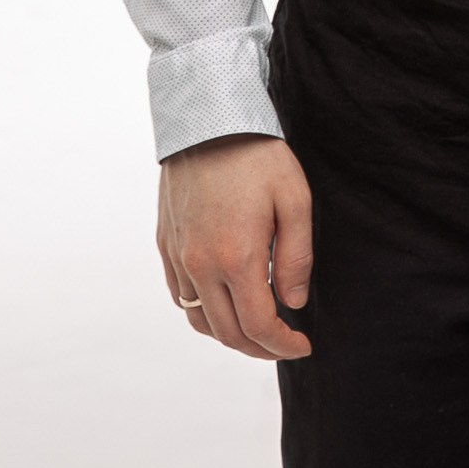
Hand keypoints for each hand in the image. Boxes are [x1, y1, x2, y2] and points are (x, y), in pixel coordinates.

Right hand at [157, 133, 313, 360]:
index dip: (283, 345)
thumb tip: (293, 303)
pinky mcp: (165, 243)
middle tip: (285, 344)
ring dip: (229, 335)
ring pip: (200, 320)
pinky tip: (225, 304)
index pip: (258, 325)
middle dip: (259, 348)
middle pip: (227, 332)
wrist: (207, 119)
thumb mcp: (294, 199)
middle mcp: (199, 265)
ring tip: (258, 330)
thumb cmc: (257, 155)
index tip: (303, 346)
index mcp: (235, 257)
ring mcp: (177, 256)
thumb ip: (296, 257)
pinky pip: (180, 296)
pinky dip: (203, 313)